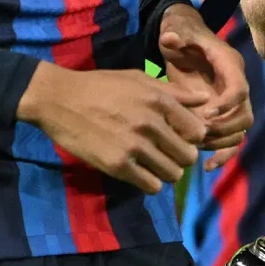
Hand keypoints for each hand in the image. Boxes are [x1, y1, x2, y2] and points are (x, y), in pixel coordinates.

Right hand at [16, 61, 209, 192]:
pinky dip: (150, 183)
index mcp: (159, 100)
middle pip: (188, 155)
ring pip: (172, 174)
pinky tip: (141, 173)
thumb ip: (174, 92)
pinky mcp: (117, 165)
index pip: (197, 131)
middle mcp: (151, 123)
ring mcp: (134, 146)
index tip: (181, 138)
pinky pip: (150, 186)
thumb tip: (205, 101)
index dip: (192, 137)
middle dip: (181, 157)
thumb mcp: (139, 79)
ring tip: (155, 165)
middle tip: (168, 154)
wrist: (59, 99)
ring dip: (167, 172)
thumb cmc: (100, 85)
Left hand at [158, 5, 252, 170]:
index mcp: (230, 66)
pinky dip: (222, 154)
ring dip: (221, 144)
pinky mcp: (222, 116)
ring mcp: (231, 103)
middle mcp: (236, 85)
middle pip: (244, 116)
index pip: (240, 89)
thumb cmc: (183, 36)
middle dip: (223, 129)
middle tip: (199, 134)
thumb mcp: (178, 31)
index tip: (205, 115)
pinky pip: (230, 140)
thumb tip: (171, 39)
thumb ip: (176, 35)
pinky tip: (206, 166)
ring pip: (239, 132)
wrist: (185, 41)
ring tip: (197, 149)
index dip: (226, 105)